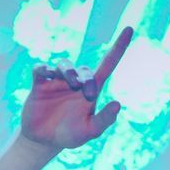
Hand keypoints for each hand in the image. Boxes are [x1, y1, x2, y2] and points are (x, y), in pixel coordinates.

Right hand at [20, 27, 132, 151]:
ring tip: (73, 85)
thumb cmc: (70, 134)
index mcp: (91, 89)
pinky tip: (46, 73)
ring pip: (64, 64)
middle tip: (89, 94)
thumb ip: (104, 120)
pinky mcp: (39, 84)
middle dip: (88, 79)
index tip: (130, 28)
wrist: (44, 141)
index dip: (119, 47)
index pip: (108, 63)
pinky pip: (41, 69)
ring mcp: (57, 81)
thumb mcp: (90, 131)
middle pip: (85, 69)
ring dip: (70, 72)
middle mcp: (76, 81)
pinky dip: (43, 68)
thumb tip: (118, 104)